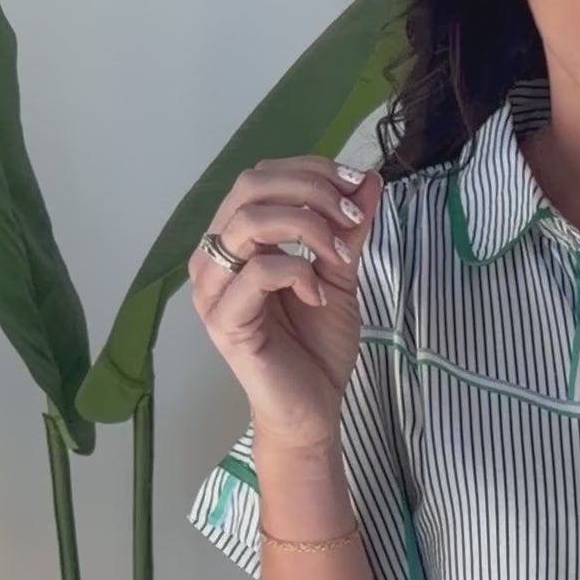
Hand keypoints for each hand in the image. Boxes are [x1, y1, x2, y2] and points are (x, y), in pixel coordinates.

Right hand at [188, 155, 374, 453]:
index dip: (310, 170)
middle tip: (351, 216)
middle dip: (310, 190)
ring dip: (306, 227)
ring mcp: (212, 289)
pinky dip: (298, 272)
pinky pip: (257, 272)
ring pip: (248, 221)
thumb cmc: (317, 347)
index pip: (260, 176)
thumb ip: (347, 228)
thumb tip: (367, 179)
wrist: (313, 409)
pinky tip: (319, 297)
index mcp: (234, 240)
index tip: (356, 187)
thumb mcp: (339, 273)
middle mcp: (214, 257)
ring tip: (341, 258)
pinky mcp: (223, 320)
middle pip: (249, 186)